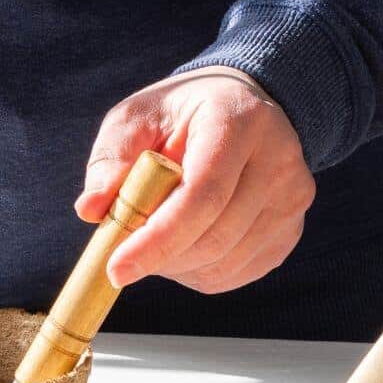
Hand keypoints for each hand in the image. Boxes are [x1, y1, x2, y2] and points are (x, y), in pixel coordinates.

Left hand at [75, 66, 314, 292]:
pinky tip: (185, 243)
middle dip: (160, 256)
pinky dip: (199, 272)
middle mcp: (279, 161)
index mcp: (239, 121)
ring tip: (156, 239)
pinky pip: (236, 273)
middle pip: (215, 236)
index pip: (203, 195)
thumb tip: (91, 210)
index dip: (159, 238)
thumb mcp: (138, 118)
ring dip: (177, 266)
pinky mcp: (292, 231)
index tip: (116, 269)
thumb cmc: (183, 115)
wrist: (244, 110)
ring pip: (225, 262)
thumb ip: (112, 159)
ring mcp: (292, 200)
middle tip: (124, 254)